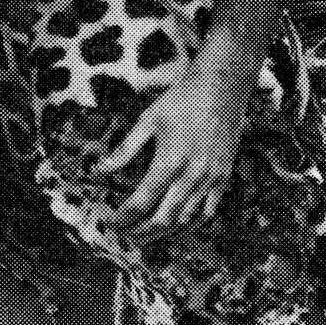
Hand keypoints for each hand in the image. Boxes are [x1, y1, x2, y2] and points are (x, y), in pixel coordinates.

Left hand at [93, 68, 246, 241]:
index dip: (125, 217)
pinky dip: (192, 223)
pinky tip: (179, 225)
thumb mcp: (147, 120)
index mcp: (169, 161)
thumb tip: (101, 170)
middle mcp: (191, 175)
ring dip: (165, 233)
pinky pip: (209, 211)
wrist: (221, 88)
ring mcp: (211, 179)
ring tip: (147, 236)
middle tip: (127, 236)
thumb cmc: (182, 100)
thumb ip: (124, 150)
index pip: (142, 201)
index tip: (113, 222)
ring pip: (187, 220)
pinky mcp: (223, 177)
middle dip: (142, 232)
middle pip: (164, 218)